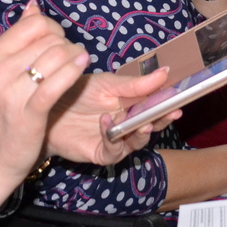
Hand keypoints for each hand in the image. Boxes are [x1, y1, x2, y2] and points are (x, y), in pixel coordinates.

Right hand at [0, 0, 90, 188]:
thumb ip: (16, 40)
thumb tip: (32, 6)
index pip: (34, 24)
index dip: (54, 30)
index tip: (59, 45)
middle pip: (48, 38)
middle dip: (67, 45)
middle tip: (72, 59)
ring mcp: (10, 92)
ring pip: (55, 56)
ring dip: (75, 57)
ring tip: (80, 65)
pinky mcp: (27, 114)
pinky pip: (56, 83)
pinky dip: (73, 72)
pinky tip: (82, 70)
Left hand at [45, 67, 179, 163]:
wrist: (47, 106)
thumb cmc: (77, 93)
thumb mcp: (108, 83)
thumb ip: (136, 84)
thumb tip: (166, 73)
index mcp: (133, 105)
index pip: (156, 106)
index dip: (169, 103)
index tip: (180, 98)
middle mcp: (128, 124)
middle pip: (152, 125)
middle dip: (162, 120)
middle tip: (172, 112)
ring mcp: (116, 140)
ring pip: (137, 141)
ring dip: (143, 132)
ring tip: (144, 123)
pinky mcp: (101, 153)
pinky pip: (112, 149)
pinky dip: (112, 137)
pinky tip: (106, 122)